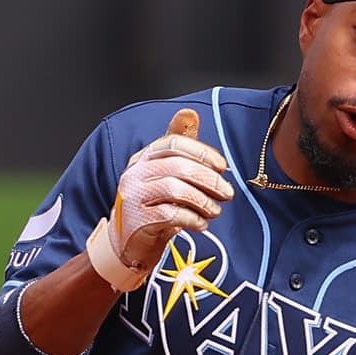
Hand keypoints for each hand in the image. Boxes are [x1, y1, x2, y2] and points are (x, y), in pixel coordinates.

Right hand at [86, 110, 231, 291]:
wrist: (128, 241)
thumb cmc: (152, 203)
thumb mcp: (165, 172)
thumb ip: (179, 146)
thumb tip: (190, 113)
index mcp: (144, 157)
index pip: (173, 143)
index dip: (201, 152)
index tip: (223, 166)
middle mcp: (135, 173)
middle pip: (178, 166)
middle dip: (209, 180)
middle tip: (227, 193)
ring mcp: (134, 196)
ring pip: (175, 189)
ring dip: (203, 201)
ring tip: (215, 210)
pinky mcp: (138, 220)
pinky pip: (171, 214)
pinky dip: (193, 218)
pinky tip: (201, 223)